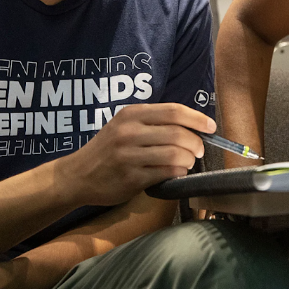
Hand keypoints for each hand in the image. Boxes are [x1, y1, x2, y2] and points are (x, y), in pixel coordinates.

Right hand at [65, 103, 212, 206]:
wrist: (77, 175)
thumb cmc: (107, 149)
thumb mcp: (124, 125)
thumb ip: (152, 122)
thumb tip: (191, 125)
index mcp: (131, 114)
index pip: (174, 111)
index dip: (197, 118)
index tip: (211, 126)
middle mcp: (130, 132)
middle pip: (178, 133)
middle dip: (196, 143)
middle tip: (200, 150)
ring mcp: (130, 155)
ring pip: (175, 154)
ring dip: (189, 160)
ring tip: (188, 162)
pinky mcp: (131, 177)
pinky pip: (165, 173)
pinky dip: (178, 173)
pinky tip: (177, 173)